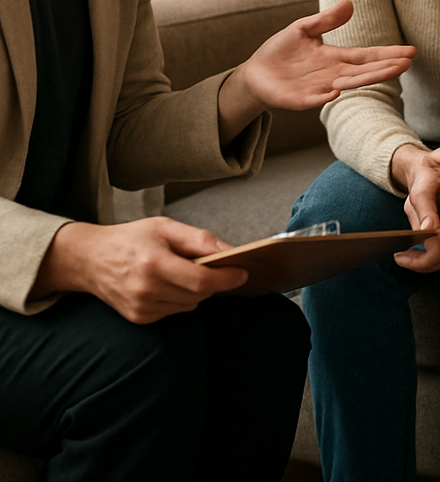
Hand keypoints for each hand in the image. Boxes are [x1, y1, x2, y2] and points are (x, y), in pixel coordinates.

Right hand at [30, 217, 247, 323]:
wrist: (90, 260)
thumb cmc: (131, 238)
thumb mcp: (166, 227)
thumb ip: (200, 240)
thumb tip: (230, 252)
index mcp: (154, 263)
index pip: (201, 280)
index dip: (227, 278)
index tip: (243, 272)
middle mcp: (146, 290)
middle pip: (199, 294)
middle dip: (214, 281)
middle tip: (218, 267)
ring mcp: (141, 308)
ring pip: (190, 304)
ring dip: (198, 290)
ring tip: (186, 271)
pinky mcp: (139, 318)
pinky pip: (176, 311)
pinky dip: (182, 298)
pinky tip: (171, 283)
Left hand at [218, 0, 415, 136]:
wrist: (255, 74)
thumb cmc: (281, 52)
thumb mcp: (304, 29)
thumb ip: (326, 20)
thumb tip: (350, 4)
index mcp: (336, 59)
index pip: (367, 56)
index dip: (388, 54)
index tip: (411, 52)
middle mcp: (333, 75)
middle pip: (364, 71)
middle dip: (386, 67)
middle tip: (408, 62)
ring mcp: (318, 89)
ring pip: (347, 85)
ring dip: (368, 80)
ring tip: (390, 73)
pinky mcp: (298, 100)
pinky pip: (313, 100)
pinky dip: (323, 98)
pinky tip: (335, 93)